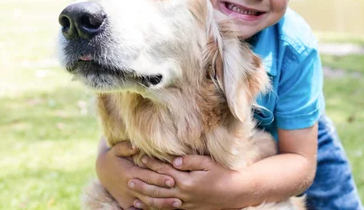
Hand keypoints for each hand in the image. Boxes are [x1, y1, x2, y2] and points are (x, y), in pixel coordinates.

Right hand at [96, 141, 175, 209]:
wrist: (102, 171)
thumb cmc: (113, 157)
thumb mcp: (116, 149)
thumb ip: (127, 146)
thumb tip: (137, 144)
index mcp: (130, 173)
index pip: (148, 177)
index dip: (160, 179)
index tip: (173, 180)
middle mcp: (130, 187)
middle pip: (150, 192)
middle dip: (165, 195)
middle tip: (180, 196)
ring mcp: (128, 197)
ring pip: (147, 203)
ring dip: (163, 204)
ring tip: (178, 204)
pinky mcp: (126, 204)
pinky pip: (140, 209)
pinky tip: (165, 209)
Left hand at [128, 155, 244, 209]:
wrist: (235, 193)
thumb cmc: (222, 174)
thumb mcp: (208, 163)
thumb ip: (190, 161)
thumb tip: (174, 159)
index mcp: (187, 181)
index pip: (165, 171)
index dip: (152, 164)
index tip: (140, 158)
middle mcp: (183, 194)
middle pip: (159, 188)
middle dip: (143, 183)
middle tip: (128, 179)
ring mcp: (185, 204)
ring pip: (161, 202)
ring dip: (146, 198)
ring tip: (133, 196)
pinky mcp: (188, 209)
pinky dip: (157, 208)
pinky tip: (149, 207)